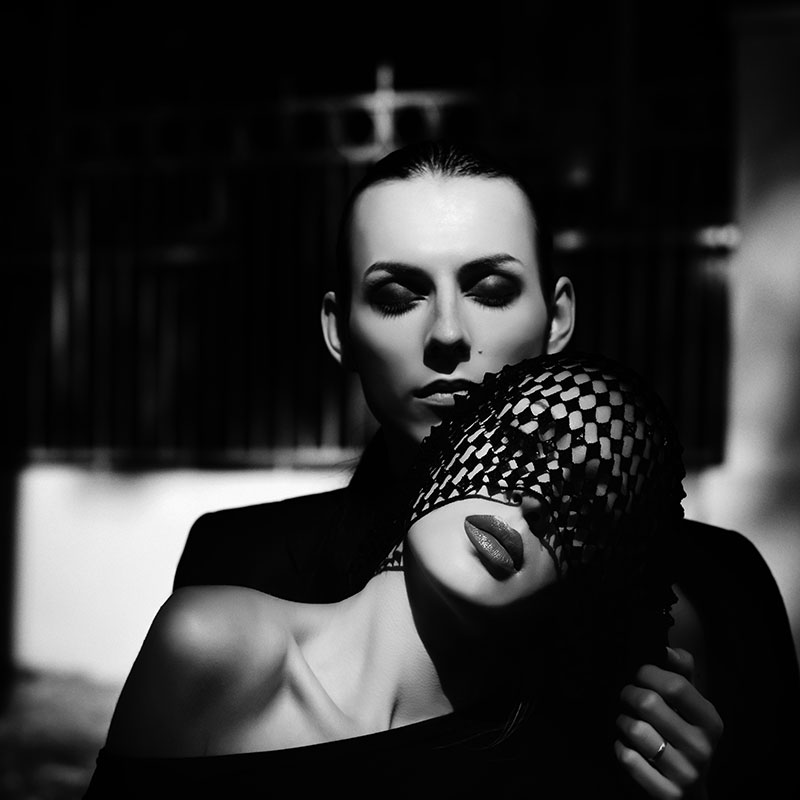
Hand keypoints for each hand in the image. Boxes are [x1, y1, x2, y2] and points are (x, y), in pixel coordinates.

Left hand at [614, 647, 723, 798]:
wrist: (688, 796)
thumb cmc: (685, 740)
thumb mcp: (691, 708)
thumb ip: (682, 674)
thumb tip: (667, 649)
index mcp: (710, 722)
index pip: (675, 685)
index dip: (648, 673)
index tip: (639, 674)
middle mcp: (702, 748)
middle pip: (649, 703)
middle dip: (629, 694)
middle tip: (627, 696)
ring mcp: (684, 773)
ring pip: (635, 729)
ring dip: (623, 721)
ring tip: (627, 721)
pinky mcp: (665, 793)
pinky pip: (628, 758)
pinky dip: (620, 747)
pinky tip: (626, 746)